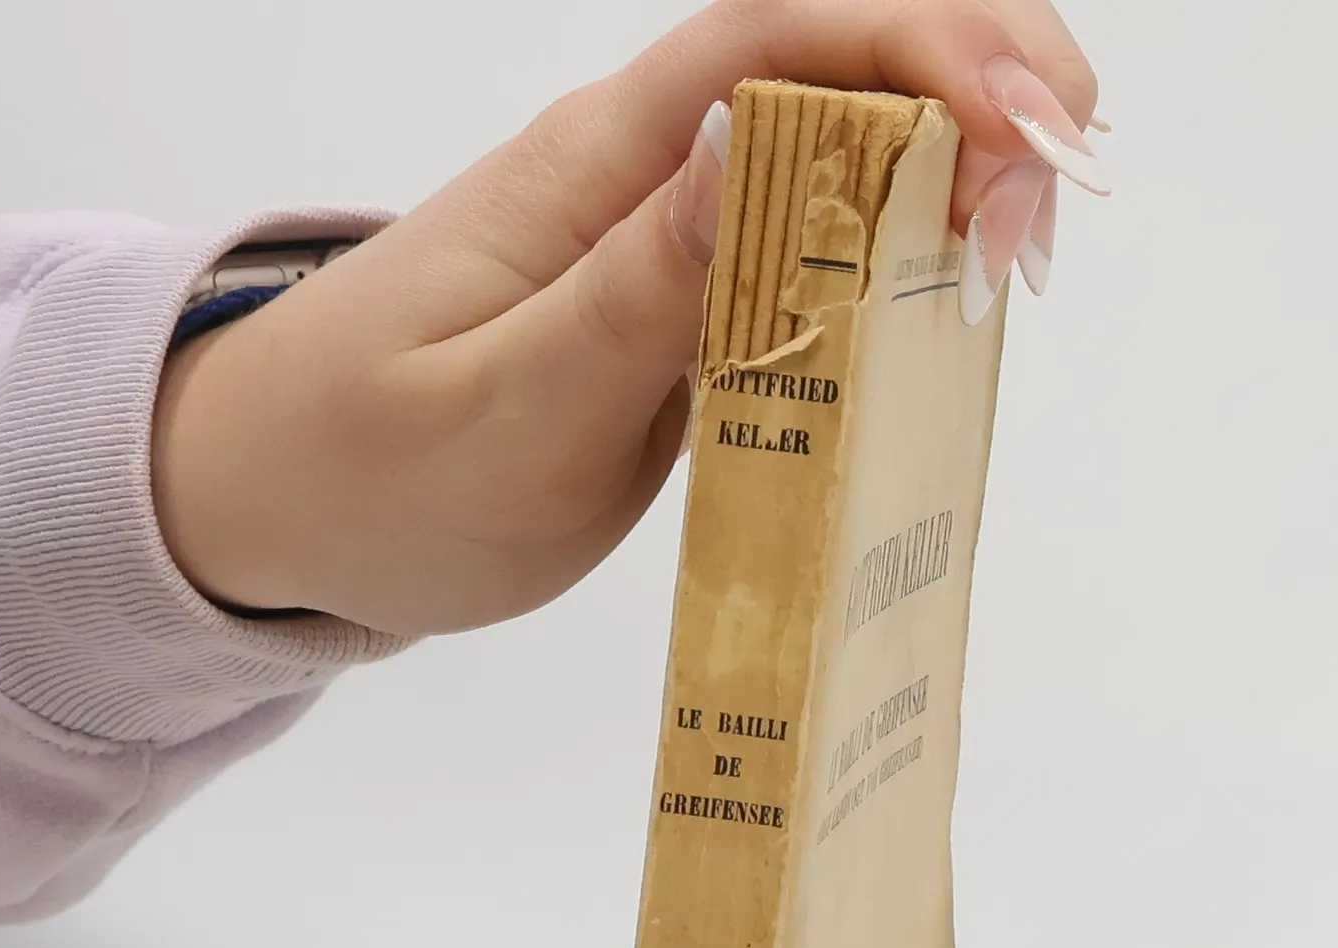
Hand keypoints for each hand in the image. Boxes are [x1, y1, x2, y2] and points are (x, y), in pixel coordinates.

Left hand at [150, 0, 1103, 635]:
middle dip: (976, 98)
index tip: (1025, 125)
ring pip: (843, 157)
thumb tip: (752, 152)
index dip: (920, 51)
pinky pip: (819, 254)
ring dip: (961, 173)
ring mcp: (671, 246)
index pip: (775, 45)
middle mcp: (644, 180)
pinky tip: (962, 297)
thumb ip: (628, 298)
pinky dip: (909, 260)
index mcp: (592, 170)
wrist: (283, 511)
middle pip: (836, 68)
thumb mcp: (498, 410)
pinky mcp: (687, 316)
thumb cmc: (370, 474)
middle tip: (1054, 210)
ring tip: (1031, 254)